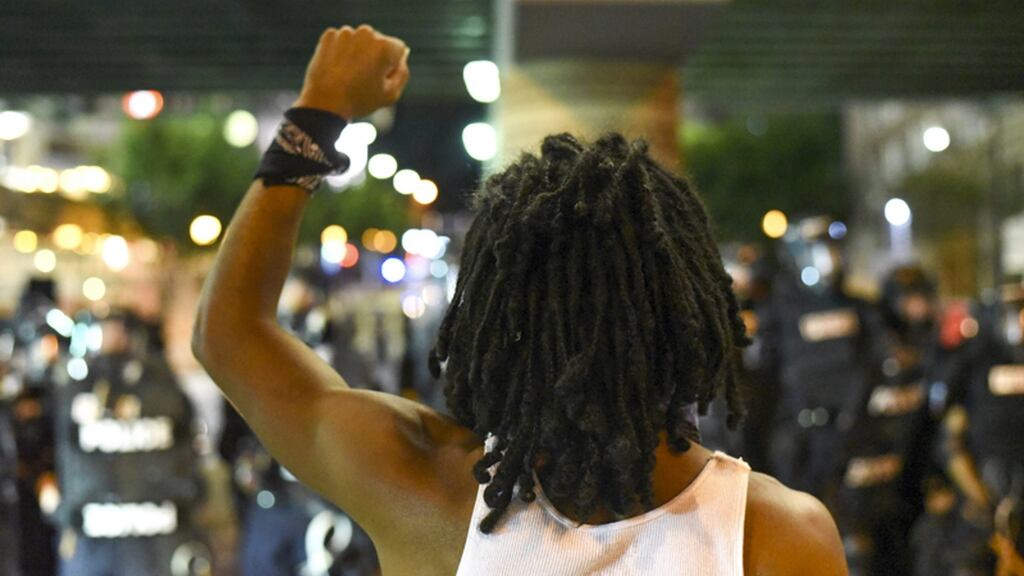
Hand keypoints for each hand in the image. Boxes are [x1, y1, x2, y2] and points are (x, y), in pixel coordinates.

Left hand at [294, 25, 409, 119]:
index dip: (392, 66)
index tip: (380, 79)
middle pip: (379, 42)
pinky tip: (338, 68)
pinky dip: (342, 51)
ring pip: (360, 41)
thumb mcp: (391, 95)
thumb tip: (403, 56)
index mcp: (385, 47)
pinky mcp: (329, 35)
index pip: (399, 49)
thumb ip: (403, 73)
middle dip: (375, 56)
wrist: (324, 103)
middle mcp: (367, 33)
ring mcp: (346, 33)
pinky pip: (342, 41)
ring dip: (358, 53)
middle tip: (363, 78)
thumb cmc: (360, 101)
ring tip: (349, 74)